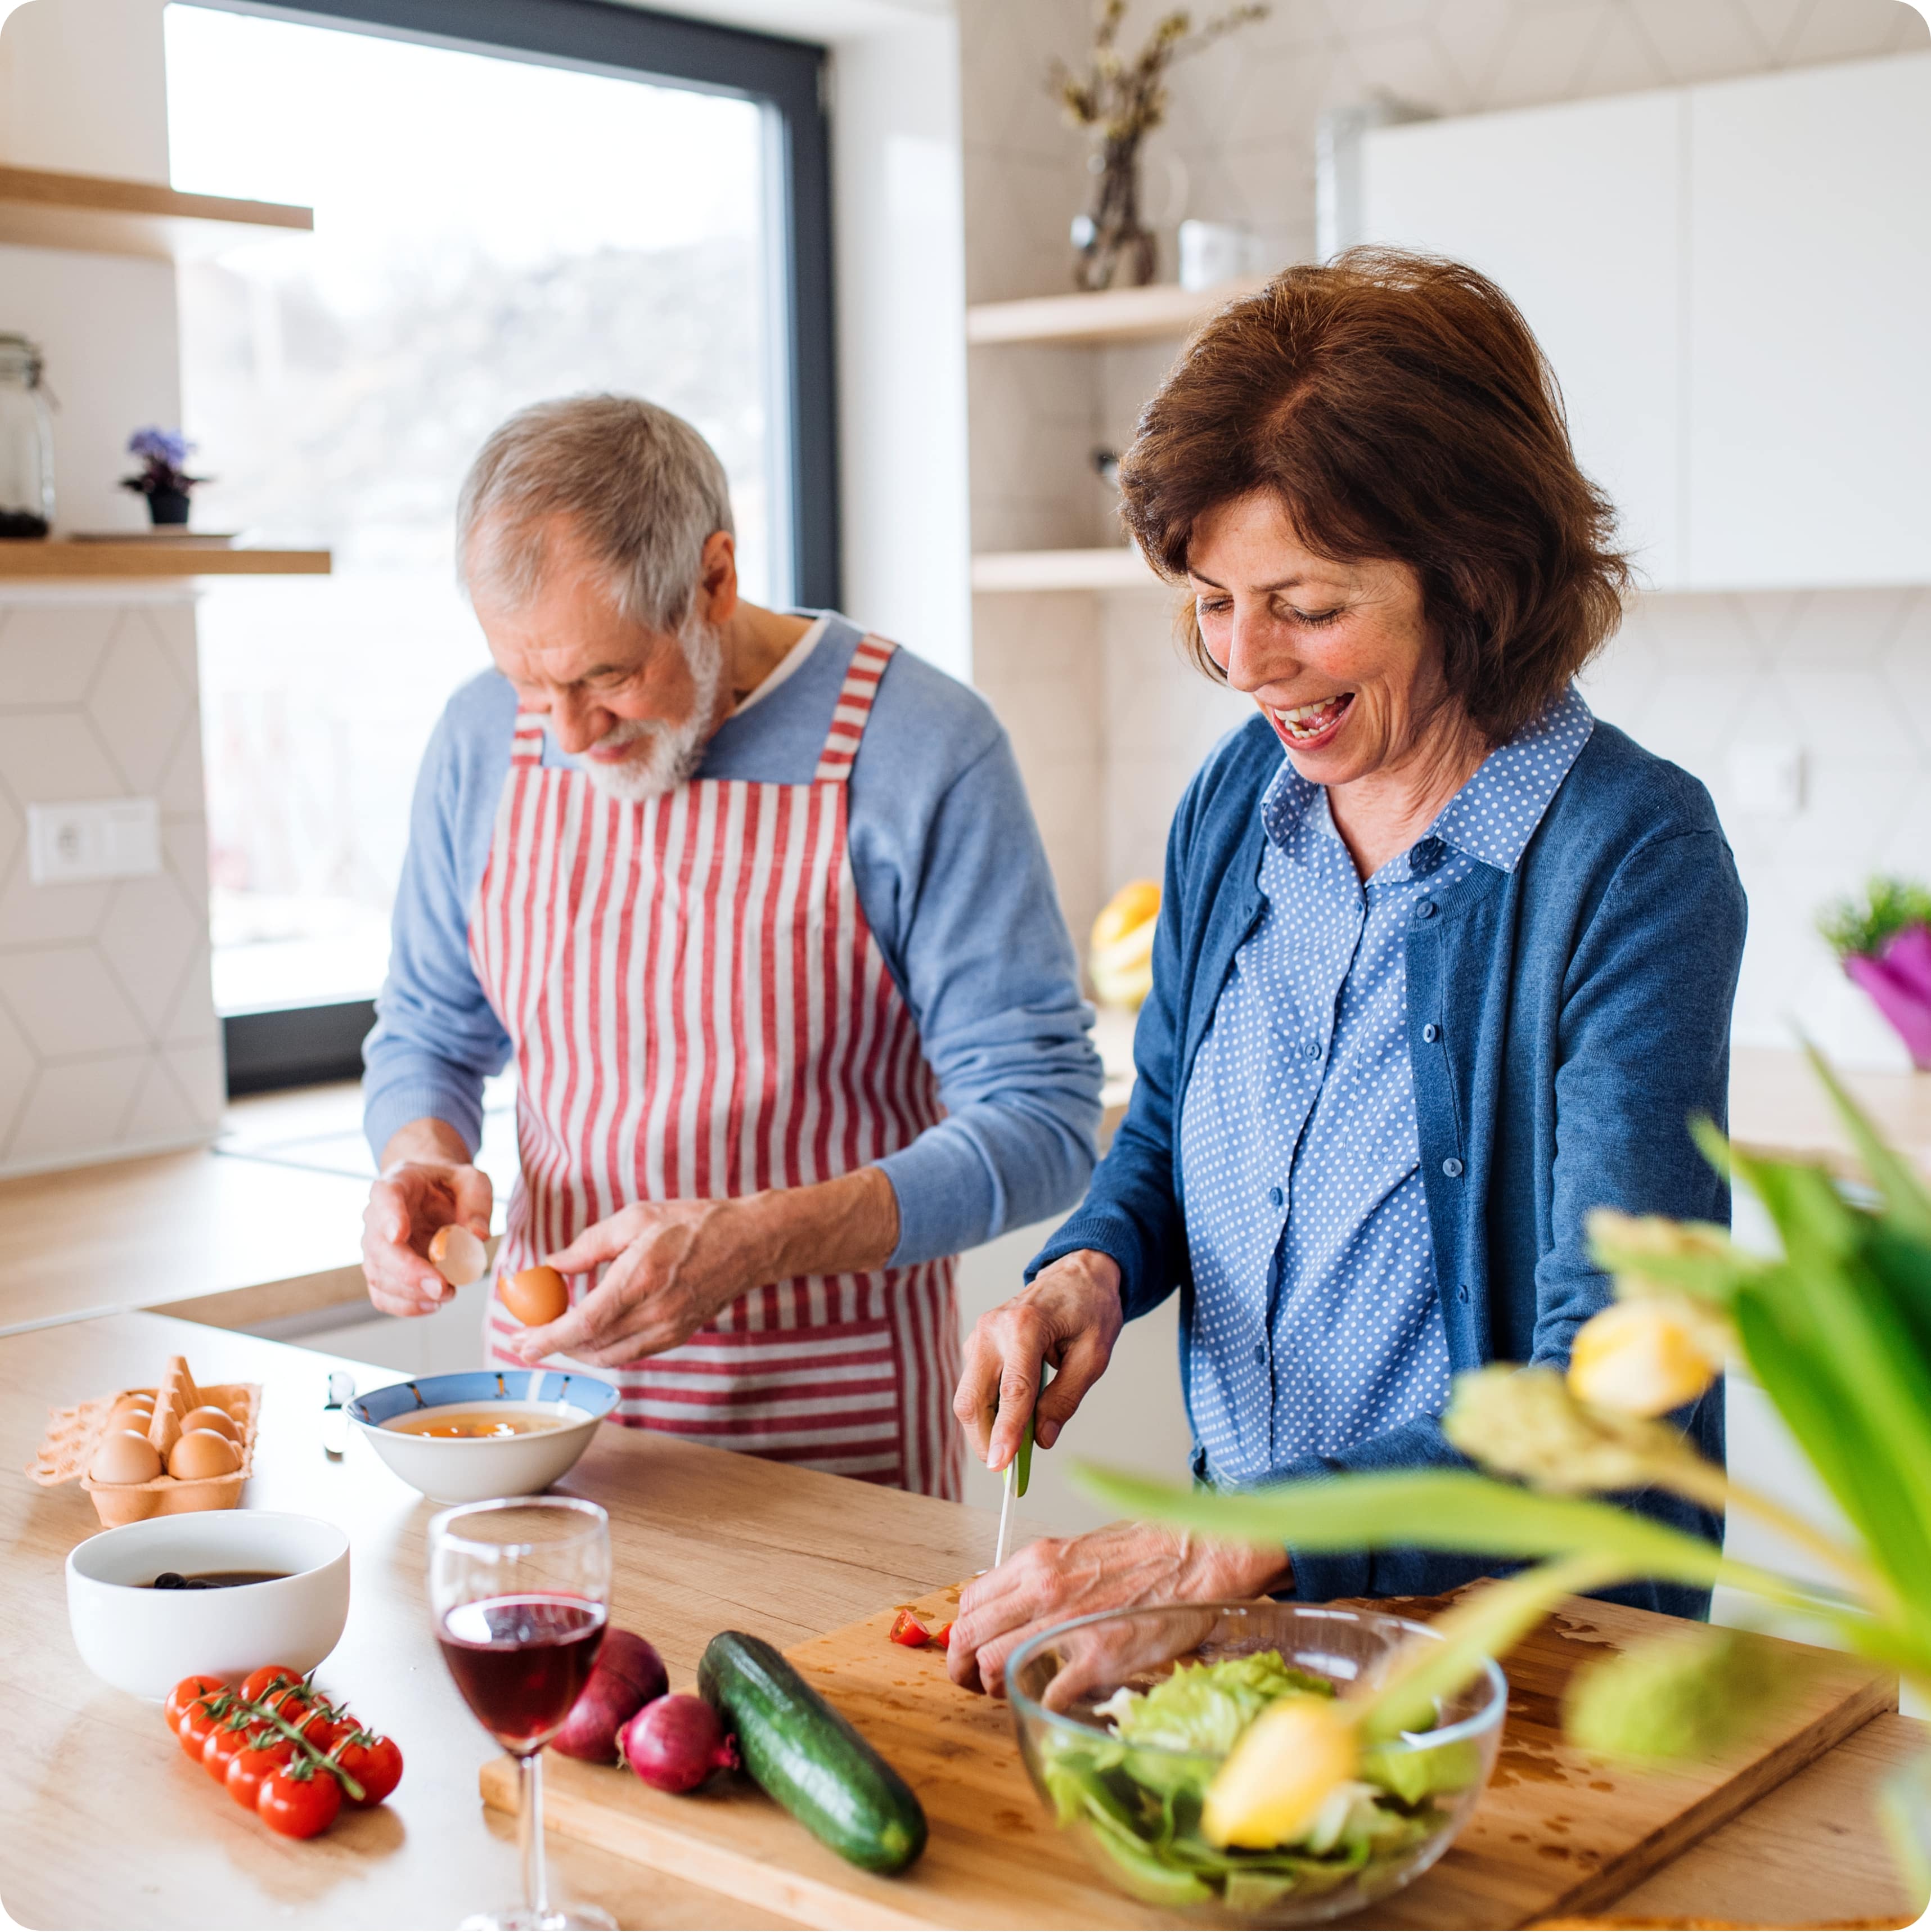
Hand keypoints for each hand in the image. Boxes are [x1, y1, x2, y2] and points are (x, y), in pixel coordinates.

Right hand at [362, 1122, 491, 1318]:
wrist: (433, 1195)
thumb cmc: (450, 1186)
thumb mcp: (472, 1181)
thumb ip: (477, 1203)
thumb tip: (477, 1236)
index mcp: (399, 1183)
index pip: (385, 1196)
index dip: (389, 1216)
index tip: (398, 1235)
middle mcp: (378, 1215)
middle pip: (378, 1246)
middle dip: (408, 1271)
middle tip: (441, 1286)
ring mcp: (376, 1245)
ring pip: (378, 1274)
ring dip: (410, 1293)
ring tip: (447, 1294)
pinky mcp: (382, 1270)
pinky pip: (381, 1293)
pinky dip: (405, 1306)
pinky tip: (431, 1305)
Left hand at [513, 1197, 757, 1365]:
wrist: (747, 1243)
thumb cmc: (693, 1224)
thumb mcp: (636, 1217)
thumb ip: (589, 1245)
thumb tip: (552, 1265)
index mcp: (640, 1278)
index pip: (584, 1323)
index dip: (548, 1339)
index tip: (521, 1343)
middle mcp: (655, 1311)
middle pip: (591, 1346)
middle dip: (553, 1346)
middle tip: (526, 1338)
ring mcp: (669, 1329)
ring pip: (609, 1357)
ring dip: (576, 1351)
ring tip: (553, 1337)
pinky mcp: (677, 1336)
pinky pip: (630, 1353)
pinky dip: (603, 1349)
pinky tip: (590, 1334)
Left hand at [947, 1522, 1292, 1698]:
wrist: (1197, 1557)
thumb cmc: (1145, 1551)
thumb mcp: (1079, 1549)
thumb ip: (1042, 1576)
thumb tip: (1016, 1604)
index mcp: (1036, 1561)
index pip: (971, 1600)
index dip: (963, 1631)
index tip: (970, 1646)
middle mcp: (1042, 1590)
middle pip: (971, 1636)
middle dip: (961, 1666)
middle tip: (971, 1682)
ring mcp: (1067, 1625)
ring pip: (995, 1665)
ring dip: (993, 1686)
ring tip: (1007, 1690)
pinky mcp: (1097, 1658)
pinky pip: (1045, 1693)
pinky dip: (1039, 1703)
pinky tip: (1050, 1700)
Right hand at [953, 1249, 1123, 1472]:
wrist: (1076, 1274)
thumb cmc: (1089, 1309)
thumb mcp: (1093, 1355)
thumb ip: (1066, 1398)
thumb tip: (1042, 1437)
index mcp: (1024, 1327)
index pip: (1012, 1391)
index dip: (1005, 1434)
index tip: (1001, 1467)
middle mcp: (992, 1330)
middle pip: (972, 1399)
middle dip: (985, 1440)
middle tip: (1007, 1470)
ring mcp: (979, 1336)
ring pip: (968, 1397)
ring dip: (986, 1429)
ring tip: (1014, 1449)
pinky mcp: (977, 1345)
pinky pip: (974, 1387)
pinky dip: (988, 1412)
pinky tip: (1011, 1421)